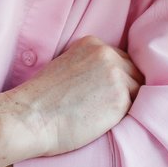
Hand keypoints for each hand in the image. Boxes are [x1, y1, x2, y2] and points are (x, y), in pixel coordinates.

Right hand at [10, 36, 140, 157]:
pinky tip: (108, 123)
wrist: (29, 118)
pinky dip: (126, 116)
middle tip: (105, 108)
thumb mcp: (66, 67)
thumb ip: (89, 66)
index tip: (102, 94)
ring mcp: (116, 75)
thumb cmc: (41, 101)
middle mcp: (107, 54)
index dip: (115, 78)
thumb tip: (111, 80)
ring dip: (127, 103)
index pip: (120, 59)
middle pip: (133, 71)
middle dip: (125, 88)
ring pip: (137, 90)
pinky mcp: (121, 99)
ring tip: (105, 116)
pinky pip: (137, 107)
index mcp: (92, 43)